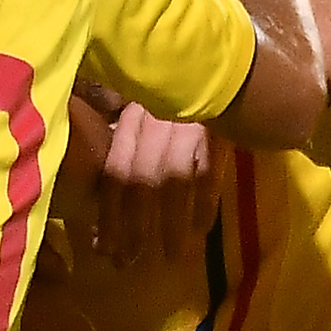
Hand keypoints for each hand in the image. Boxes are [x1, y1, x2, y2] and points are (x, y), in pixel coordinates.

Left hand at [94, 104, 218, 266]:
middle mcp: (157, 123)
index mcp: (135, 118)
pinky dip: (204, 206)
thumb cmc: (182, 92)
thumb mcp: (148, 108)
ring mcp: (189, 127)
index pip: (115, 171)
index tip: (102, 247)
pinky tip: (200, 231)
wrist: (227, 68)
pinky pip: (209, 176)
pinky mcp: (220, 132)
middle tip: (128, 262)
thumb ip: (128, 140)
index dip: (108, 213)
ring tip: (168, 257)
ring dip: (169, 225)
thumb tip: (107, 187)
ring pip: (173, 183)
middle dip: (132, 227)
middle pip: (139, 182)